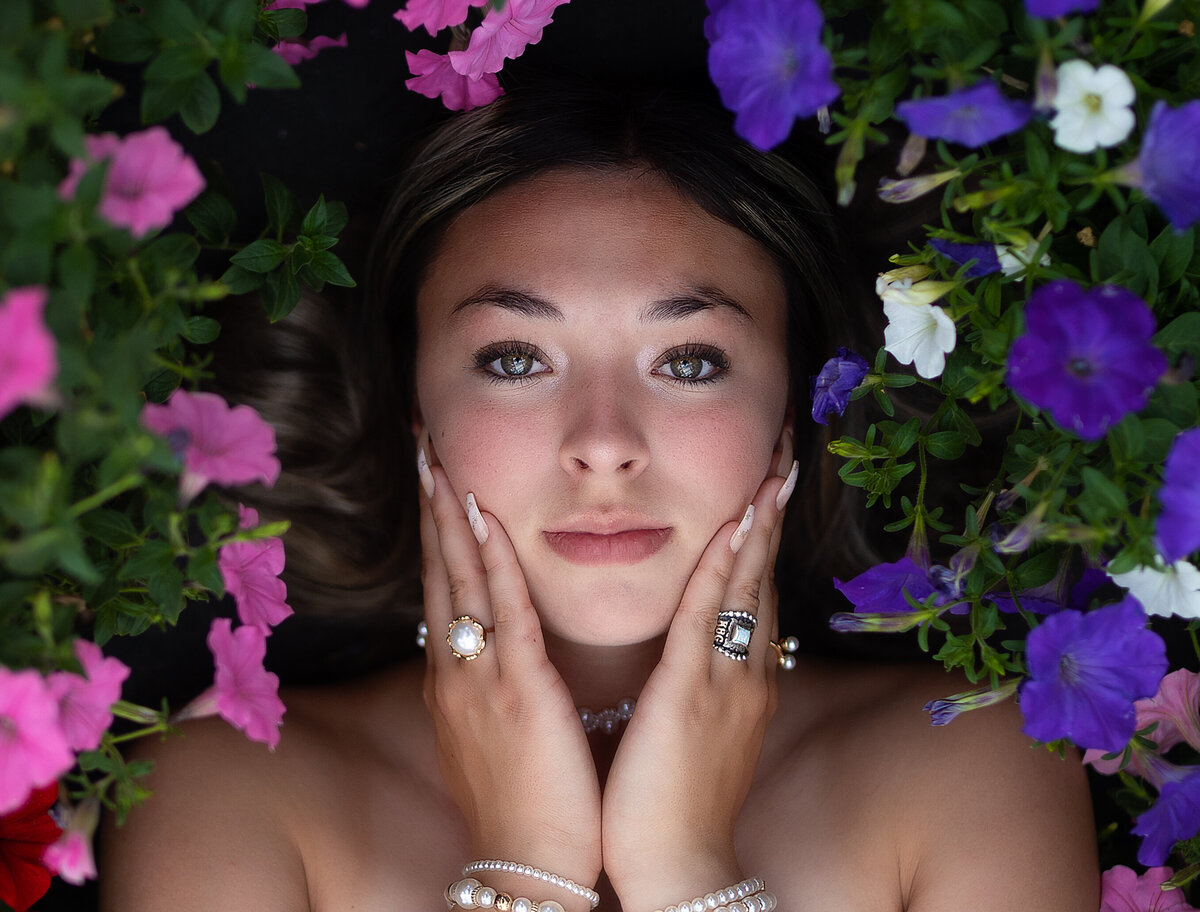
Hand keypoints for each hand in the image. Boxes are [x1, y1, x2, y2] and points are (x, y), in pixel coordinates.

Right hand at [417, 433, 602, 903]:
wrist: (529, 868)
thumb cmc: (522, 806)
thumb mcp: (492, 738)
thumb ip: (489, 690)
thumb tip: (492, 655)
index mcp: (454, 682)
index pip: (441, 590)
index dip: (434, 534)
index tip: (432, 483)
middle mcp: (456, 671)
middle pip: (438, 571)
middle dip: (430, 506)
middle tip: (422, 446)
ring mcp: (480, 677)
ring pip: (460, 579)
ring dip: (450, 514)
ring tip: (439, 458)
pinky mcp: (517, 689)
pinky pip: (502, 609)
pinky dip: (490, 558)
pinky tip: (483, 515)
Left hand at [601, 432, 796, 909]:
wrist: (674, 868)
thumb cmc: (673, 803)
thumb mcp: (698, 732)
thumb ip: (702, 684)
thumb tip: (696, 649)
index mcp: (742, 680)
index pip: (755, 592)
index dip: (763, 536)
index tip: (767, 484)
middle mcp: (746, 671)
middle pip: (763, 575)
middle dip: (773, 511)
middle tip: (784, 450)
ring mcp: (727, 679)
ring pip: (746, 583)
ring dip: (758, 520)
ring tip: (773, 465)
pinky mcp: (693, 692)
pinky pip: (712, 614)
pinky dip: (724, 564)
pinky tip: (735, 521)